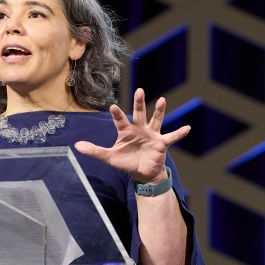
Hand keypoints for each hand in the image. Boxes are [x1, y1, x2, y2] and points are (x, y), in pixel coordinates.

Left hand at [74, 88, 189, 183]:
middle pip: (139, 113)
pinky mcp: (161, 143)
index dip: (117, 114)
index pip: (120, 120)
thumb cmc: (126, 162)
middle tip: (139, 90)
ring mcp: (151, 134)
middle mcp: (139, 129)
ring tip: (162, 100)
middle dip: (139, 102)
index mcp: (126, 131)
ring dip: (159, 111)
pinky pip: (171, 137)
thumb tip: (76, 146)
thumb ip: (94, 151)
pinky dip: (179, 133)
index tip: (113, 106)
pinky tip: (187, 128)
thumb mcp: (109, 158)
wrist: (142, 174)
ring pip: (155, 120)